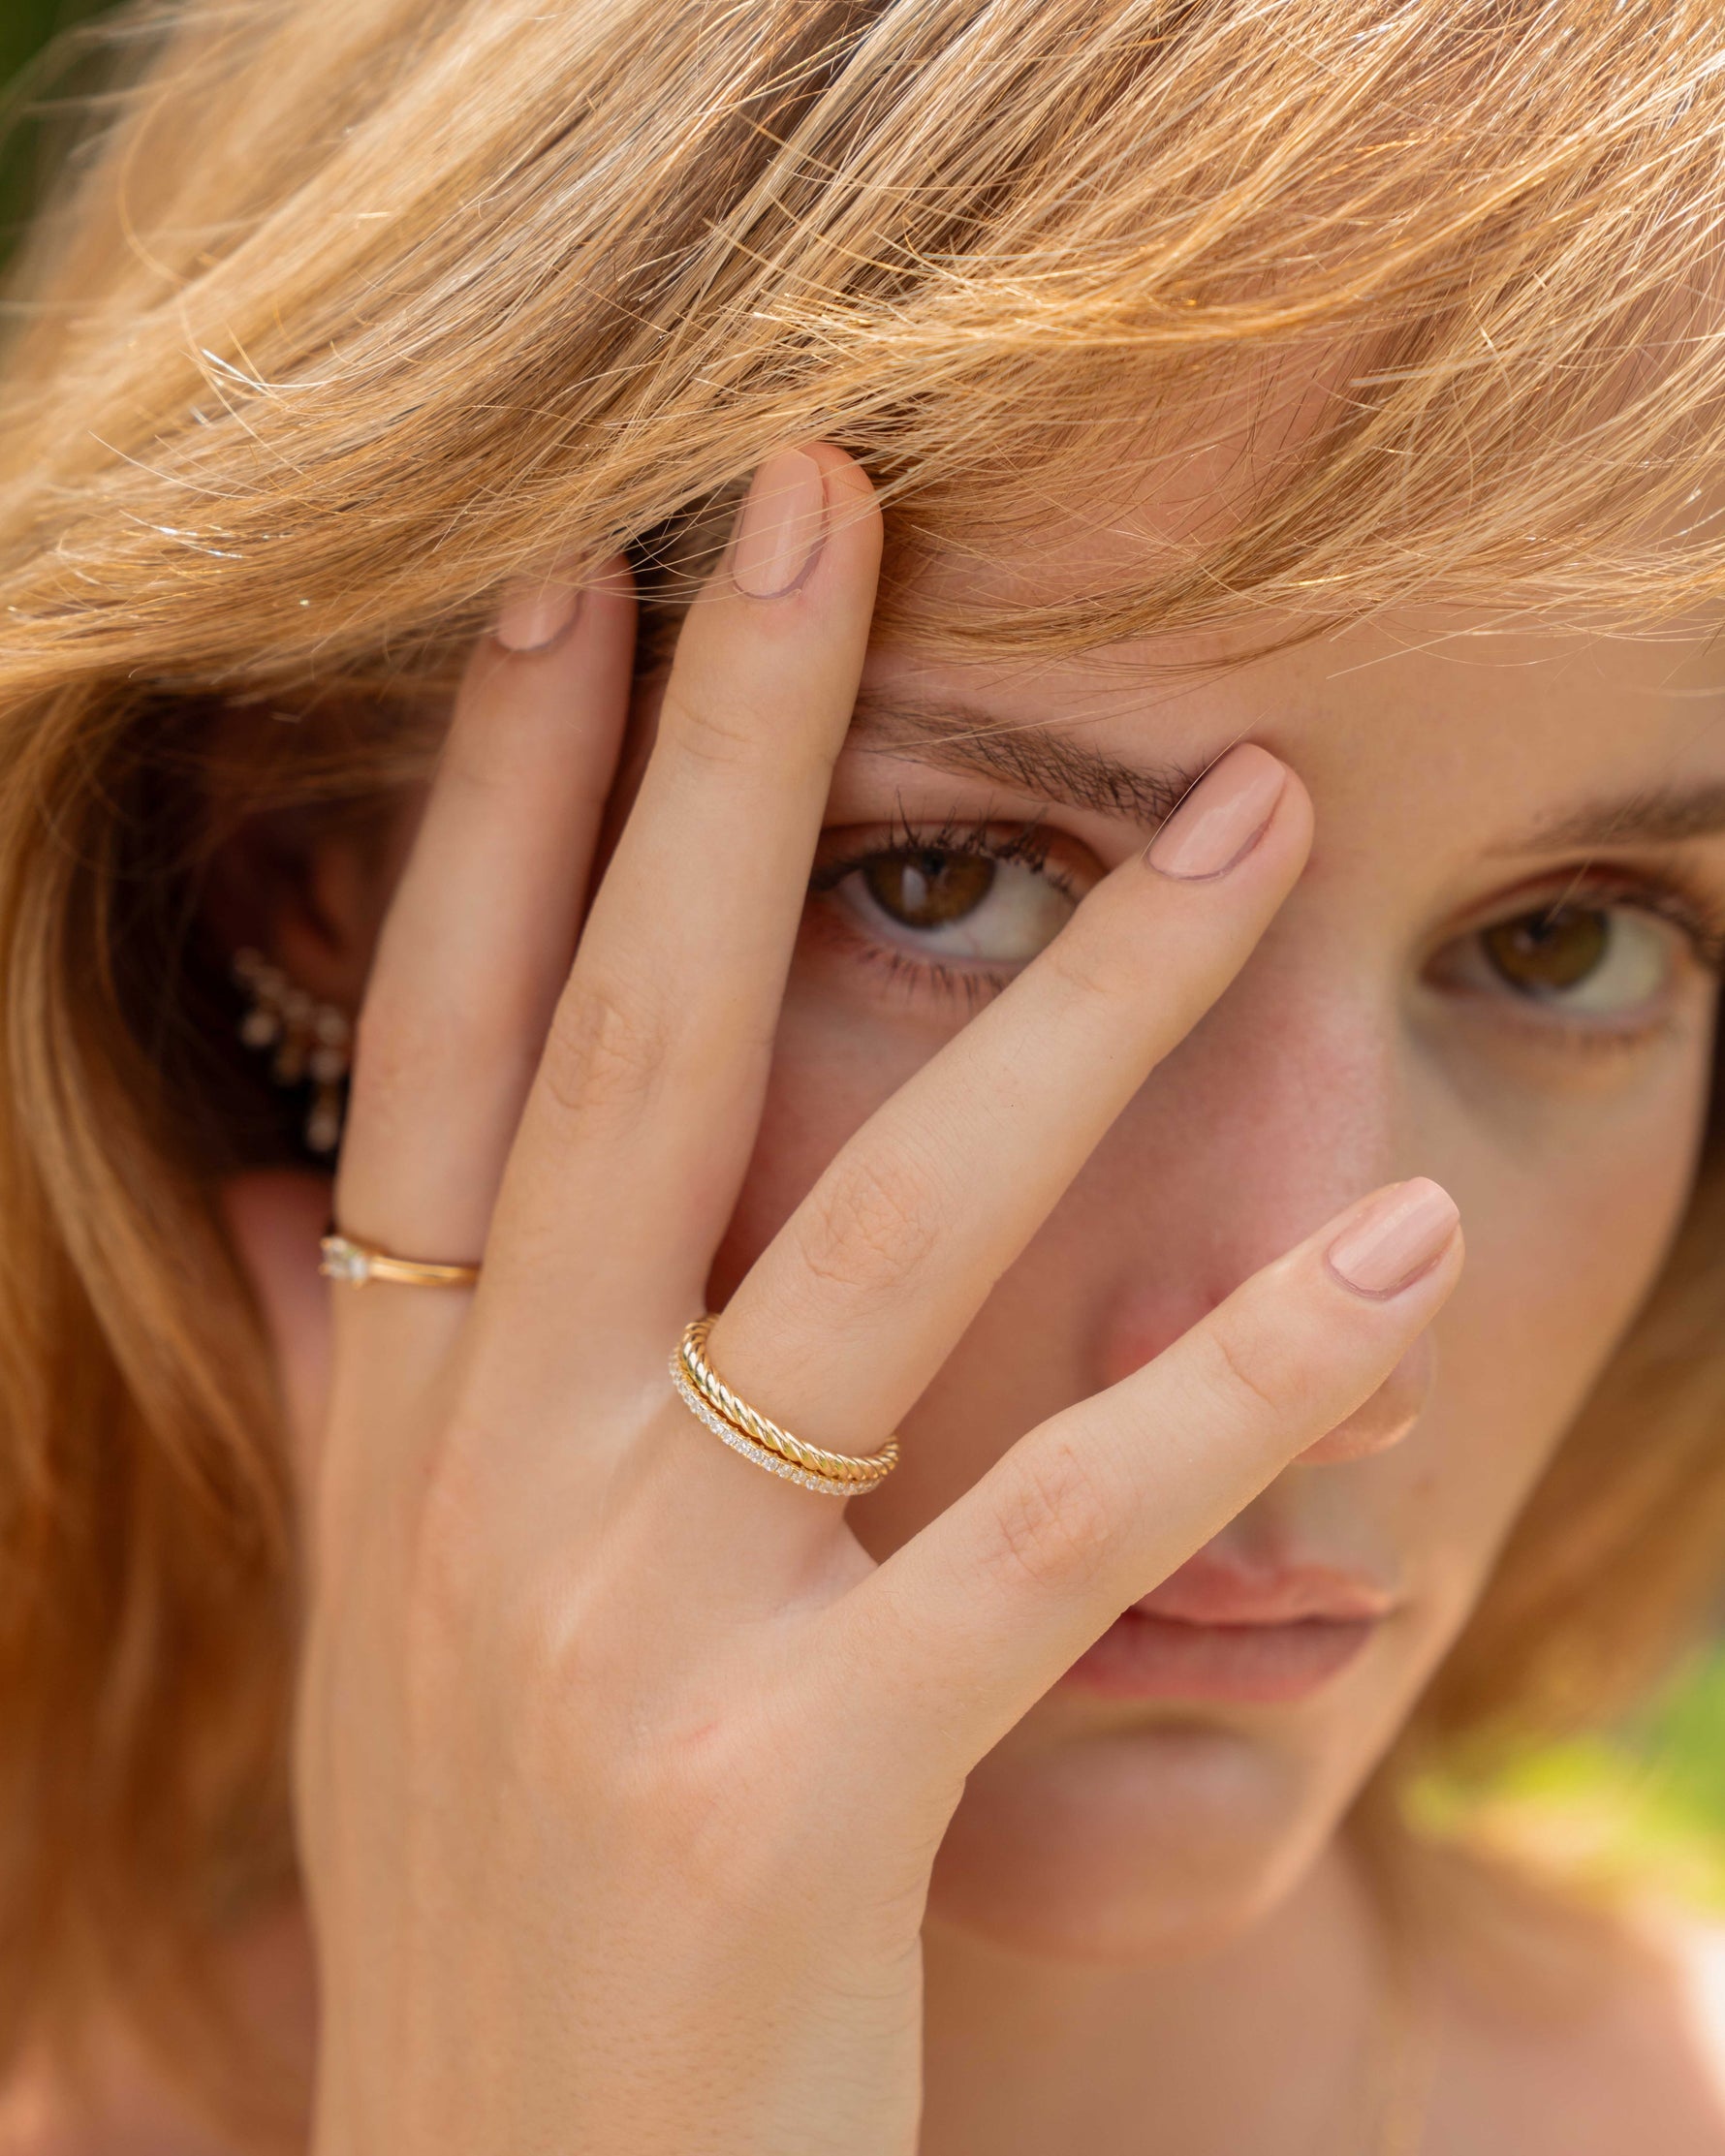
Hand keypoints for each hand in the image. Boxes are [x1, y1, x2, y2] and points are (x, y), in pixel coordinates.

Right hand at [294, 444, 1462, 2155]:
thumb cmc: (483, 1892)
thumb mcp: (373, 1627)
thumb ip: (339, 1391)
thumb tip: (302, 1201)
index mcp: (410, 1420)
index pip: (445, 1039)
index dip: (504, 800)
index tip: (589, 587)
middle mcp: (496, 1478)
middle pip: (631, 1048)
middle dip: (730, 758)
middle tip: (831, 504)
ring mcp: (635, 1625)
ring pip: (876, 1241)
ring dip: (1081, 1011)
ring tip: (1248, 815)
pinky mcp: (798, 1788)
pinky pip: (1042, 1537)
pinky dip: (1227, 1387)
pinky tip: (1388, 1251)